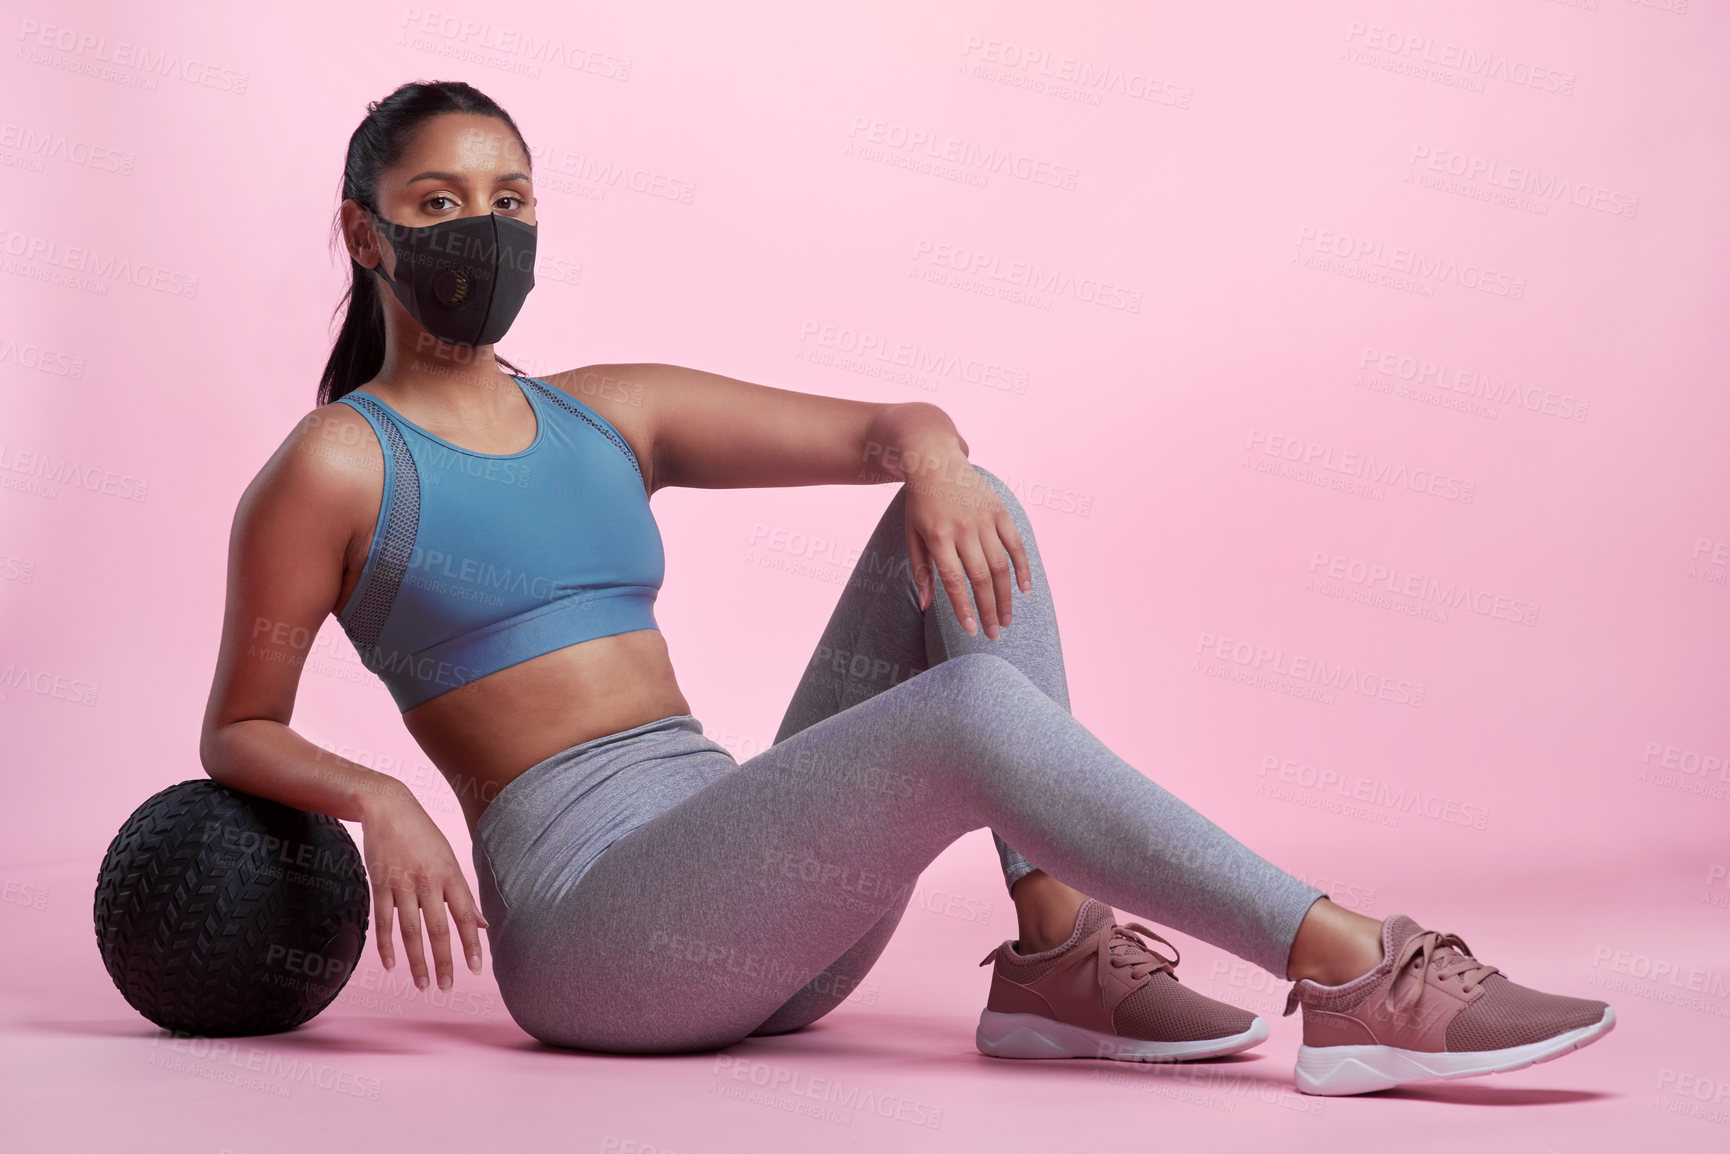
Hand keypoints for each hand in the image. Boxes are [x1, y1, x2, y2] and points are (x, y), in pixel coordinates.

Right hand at [359, 783, 487, 991]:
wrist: (388, 807)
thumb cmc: (424, 835)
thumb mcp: (450, 859)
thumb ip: (463, 894)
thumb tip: (483, 924)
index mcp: (451, 874)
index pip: (465, 915)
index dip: (472, 943)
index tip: (477, 968)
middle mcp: (429, 881)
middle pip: (438, 928)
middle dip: (445, 960)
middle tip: (447, 987)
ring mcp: (402, 883)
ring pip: (410, 930)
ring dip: (417, 961)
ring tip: (422, 985)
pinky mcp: (380, 884)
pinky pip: (384, 920)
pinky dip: (386, 945)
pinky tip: (390, 966)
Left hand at [901, 450, 1031, 638]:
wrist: (935, 459)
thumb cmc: (920, 502)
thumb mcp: (912, 534)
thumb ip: (920, 570)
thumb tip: (926, 605)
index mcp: (938, 536)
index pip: (953, 581)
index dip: (964, 609)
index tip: (972, 631)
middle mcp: (963, 528)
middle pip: (981, 577)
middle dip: (989, 610)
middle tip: (995, 634)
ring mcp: (984, 519)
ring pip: (1001, 565)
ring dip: (1006, 596)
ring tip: (1007, 620)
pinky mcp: (999, 511)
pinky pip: (1015, 544)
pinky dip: (1023, 568)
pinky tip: (1025, 590)